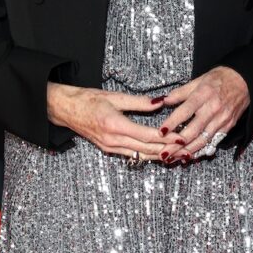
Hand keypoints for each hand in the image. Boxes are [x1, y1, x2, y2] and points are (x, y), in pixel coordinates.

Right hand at [47, 82, 179, 160]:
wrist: (65, 110)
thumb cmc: (87, 100)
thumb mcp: (114, 96)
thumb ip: (139, 102)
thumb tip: (160, 103)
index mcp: (115, 125)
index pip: (147, 136)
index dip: (167, 138)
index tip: (182, 136)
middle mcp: (113, 141)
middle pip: (147, 150)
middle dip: (168, 150)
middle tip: (186, 148)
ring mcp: (110, 148)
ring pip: (141, 156)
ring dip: (160, 156)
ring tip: (177, 155)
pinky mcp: (109, 149)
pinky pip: (133, 155)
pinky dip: (148, 155)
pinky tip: (160, 154)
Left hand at [155, 66, 249, 157]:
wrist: (244, 80)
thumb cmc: (219, 79)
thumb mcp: (198, 80)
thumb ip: (180, 93)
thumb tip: (163, 101)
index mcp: (203, 95)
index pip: (184, 111)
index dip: (172, 123)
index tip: (161, 132)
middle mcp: (213, 109)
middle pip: (193, 131)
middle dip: (176, 145)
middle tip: (163, 153)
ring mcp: (222, 120)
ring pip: (202, 140)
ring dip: (187, 151)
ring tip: (174, 158)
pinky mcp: (228, 127)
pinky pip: (213, 142)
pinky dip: (201, 150)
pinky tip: (190, 156)